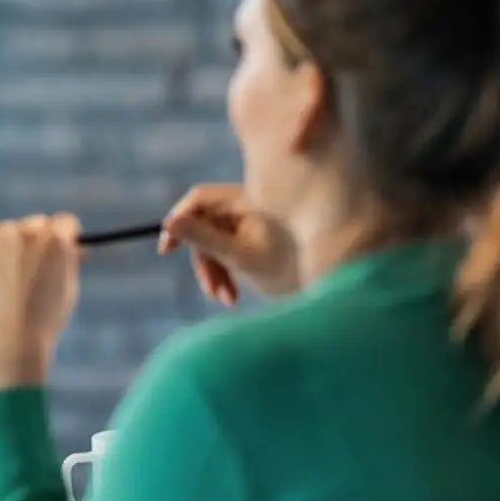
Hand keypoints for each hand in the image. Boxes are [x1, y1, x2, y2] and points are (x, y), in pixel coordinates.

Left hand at [0, 213, 83, 393]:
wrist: (9, 341)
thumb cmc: (44, 321)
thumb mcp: (67, 289)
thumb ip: (70, 262)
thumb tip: (75, 247)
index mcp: (56, 239)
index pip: (66, 222)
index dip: (66, 237)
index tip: (62, 248)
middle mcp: (26, 232)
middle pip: (37, 223)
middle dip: (39, 239)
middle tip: (36, 266)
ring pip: (8, 233)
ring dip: (13, 246)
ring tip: (13, 282)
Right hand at [158, 184, 299, 305]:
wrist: (332, 286)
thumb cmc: (291, 270)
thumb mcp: (239, 257)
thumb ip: (203, 239)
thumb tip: (169, 223)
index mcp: (248, 200)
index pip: (200, 199)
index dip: (179, 220)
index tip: (167, 250)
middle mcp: (250, 208)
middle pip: (205, 226)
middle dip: (204, 260)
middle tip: (212, 292)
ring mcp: (253, 225)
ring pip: (215, 244)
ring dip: (215, 273)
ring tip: (229, 301)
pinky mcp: (256, 243)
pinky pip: (228, 254)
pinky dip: (226, 274)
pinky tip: (234, 297)